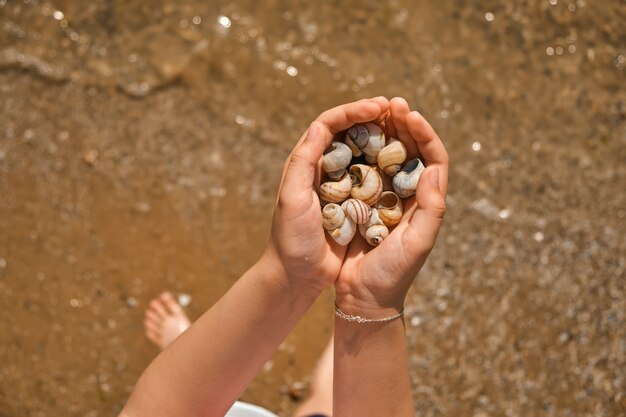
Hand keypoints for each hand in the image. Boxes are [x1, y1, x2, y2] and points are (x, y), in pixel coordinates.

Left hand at [266, 97, 389, 292]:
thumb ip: (303, 161)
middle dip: (374, 117)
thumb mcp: (291, 198)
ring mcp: (340, 184)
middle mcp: (323, 167)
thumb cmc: (291, 238)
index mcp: (306, 161)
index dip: (354, 110)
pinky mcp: (354, 202)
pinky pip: (374, 175)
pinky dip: (388, 163)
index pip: (330, 123)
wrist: (297, 275)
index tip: (380, 106)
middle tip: (399, 109)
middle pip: (350, 131)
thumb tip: (321, 125)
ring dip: (384, 136)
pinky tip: (405, 160)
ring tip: (407, 127)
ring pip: (365, 149)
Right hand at [335, 97, 448, 313]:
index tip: (409, 114)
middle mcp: (408, 195)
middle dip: (403, 124)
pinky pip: (362, 170)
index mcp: (426, 201)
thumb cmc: (393, 273)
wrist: (363, 296)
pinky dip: (359, 151)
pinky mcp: (361, 203)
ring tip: (373, 111)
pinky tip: (351, 137)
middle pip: (411, 150)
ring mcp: (384, 197)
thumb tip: (435, 168)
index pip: (433, 158)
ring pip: (387, 155)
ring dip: (383, 132)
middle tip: (391, 103)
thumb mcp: (418, 243)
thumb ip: (431, 208)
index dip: (424, 133)